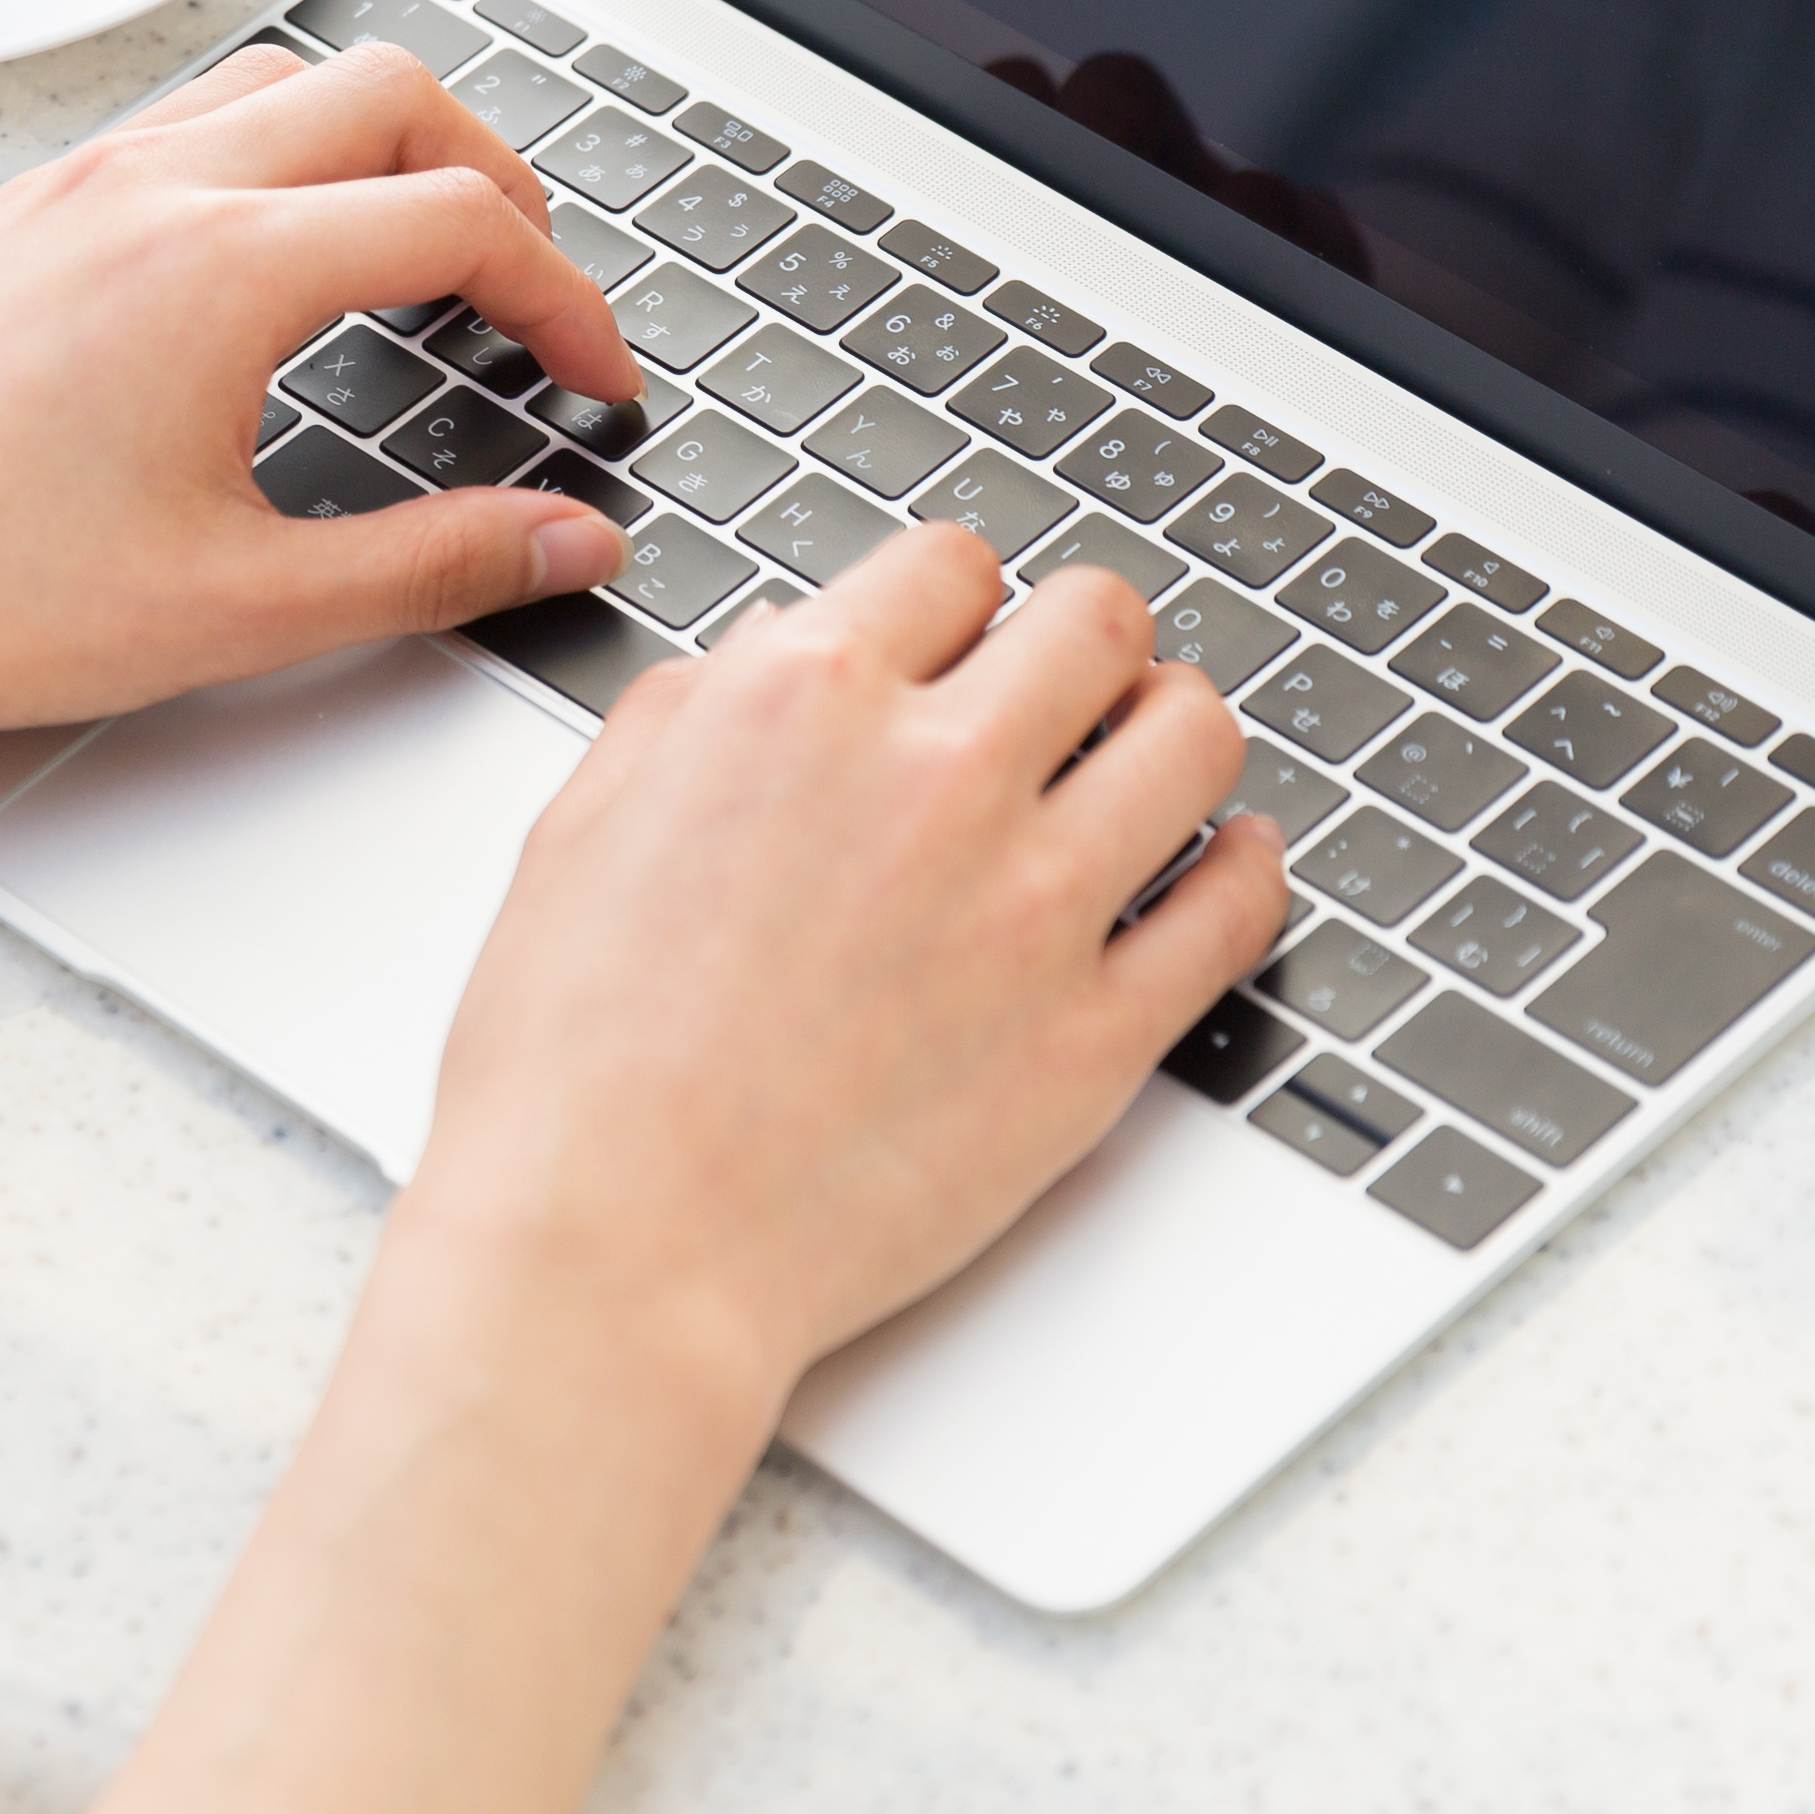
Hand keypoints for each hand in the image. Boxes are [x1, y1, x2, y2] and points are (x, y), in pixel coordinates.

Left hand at [0, 38, 647, 930]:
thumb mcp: (228, 609)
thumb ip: (425, 566)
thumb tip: (562, 542)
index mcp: (222, 269)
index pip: (465, 225)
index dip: (571, 302)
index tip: (598, 382)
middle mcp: (149, 190)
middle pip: (390, 94)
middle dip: (499, 174)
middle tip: (535, 284)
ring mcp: (67, 188)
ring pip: (273, 86)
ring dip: (377, 141)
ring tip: (422, 249)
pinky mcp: (7, 219)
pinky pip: (175, 127)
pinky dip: (268, 159)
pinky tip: (263, 269)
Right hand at [33, 526, 1276, 1813]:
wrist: (618, 1248)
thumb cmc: (572, 1063)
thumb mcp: (586, 822)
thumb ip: (697, 709)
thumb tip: (776, 654)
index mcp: (802, 702)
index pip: (951, 565)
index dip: (956, 601)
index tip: (961, 638)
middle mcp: (936, 774)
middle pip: (1097, 622)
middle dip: (1083, 642)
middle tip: (1069, 686)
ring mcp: (1036, 903)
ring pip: (1195, 737)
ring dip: (1175, 730)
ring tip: (1152, 759)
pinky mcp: (1099, 1033)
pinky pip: (1234, 911)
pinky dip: (1242, 873)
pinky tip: (1221, 866)